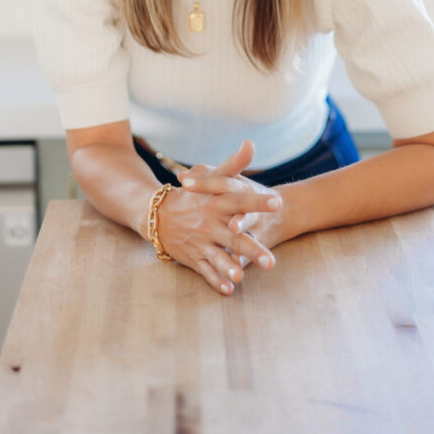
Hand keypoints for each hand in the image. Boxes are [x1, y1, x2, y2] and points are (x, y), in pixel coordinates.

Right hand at [154, 140, 280, 296]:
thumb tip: (251, 144)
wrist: (156, 215)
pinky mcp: (193, 258)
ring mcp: (200, 242)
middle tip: (271, 260)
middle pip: (233, 237)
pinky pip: (205, 271)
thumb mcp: (211, 179)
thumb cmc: (191, 195)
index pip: (239, 201)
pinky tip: (228, 290)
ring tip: (241, 276)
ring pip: (218, 257)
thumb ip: (234, 164)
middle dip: (251, 249)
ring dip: (229, 267)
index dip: (257, 202)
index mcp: (216, 203)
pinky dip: (215, 281)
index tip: (277, 202)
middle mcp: (209, 224)